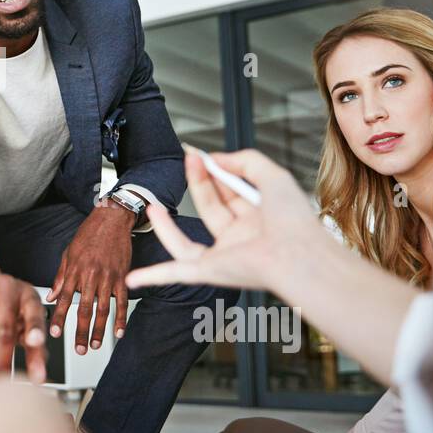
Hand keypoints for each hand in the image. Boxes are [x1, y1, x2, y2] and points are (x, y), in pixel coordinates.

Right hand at [0, 270, 47, 384]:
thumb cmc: (2, 302)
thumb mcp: (22, 315)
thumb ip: (32, 340)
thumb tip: (38, 371)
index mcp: (26, 294)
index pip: (34, 314)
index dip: (35, 329)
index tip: (35, 344)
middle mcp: (5, 288)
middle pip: (5, 329)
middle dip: (2, 361)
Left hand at [48, 201, 134, 353]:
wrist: (111, 219)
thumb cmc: (89, 235)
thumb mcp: (69, 253)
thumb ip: (61, 277)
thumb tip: (53, 297)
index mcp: (74, 271)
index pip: (64, 300)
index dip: (58, 319)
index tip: (53, 334)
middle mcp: (90, 276)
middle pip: (84, 310)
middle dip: (80, 332)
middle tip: (78, 350)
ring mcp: (107, 277)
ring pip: (102, 309)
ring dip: (98, 330)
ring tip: (95, 345)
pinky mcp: (122, 277)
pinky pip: (122, 301)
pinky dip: (121, 318)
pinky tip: (119, 332)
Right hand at [126, 149, 324, 292]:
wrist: (297, 253)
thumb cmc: (293, 220)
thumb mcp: (272, 175)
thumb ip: (244, 161)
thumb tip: (216, 158)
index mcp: (260, 217)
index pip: (231, 191)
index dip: (214, 171)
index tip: (199, 154)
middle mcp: (242, 237)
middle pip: (210, 208)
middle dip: (198, 182)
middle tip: (190, 159)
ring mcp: (225, 255)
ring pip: (186, 242)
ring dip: (167, 224)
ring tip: (153, 203)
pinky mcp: (212, 271)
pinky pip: (177, 274)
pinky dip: (154, 278)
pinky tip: (134, 278)